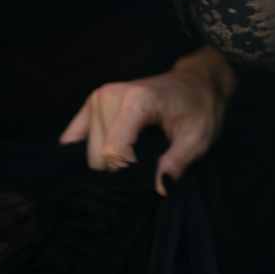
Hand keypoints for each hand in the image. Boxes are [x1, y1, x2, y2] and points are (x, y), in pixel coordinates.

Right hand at [58, 48, 235, 194]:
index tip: (152, 172)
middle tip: (150, 160)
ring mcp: (97, 98)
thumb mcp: (198, 138)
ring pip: (89, 152)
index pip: (114, 151)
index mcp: (137, 100)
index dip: (130, 170)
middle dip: (122, 168)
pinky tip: (112, 152)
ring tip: (138, 150)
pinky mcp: (91, 104)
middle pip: (99, 155)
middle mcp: (109, 95)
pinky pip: (74, 139)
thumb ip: (176, 163)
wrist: (195, 83)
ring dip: (111, 160)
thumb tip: (160, 189)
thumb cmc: (200, 109)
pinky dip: (91, 150)